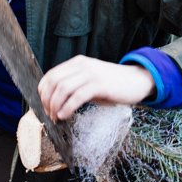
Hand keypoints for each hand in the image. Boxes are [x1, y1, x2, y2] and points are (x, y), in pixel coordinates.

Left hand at [37, 55, 155, 121]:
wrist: (137, 81)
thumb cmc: (112, 85)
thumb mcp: (90, 81)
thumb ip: (74, 86)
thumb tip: (54, 102)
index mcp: (77, 63)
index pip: (50, 75)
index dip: (43, 92)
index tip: (45, 106)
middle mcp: (82, 65)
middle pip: (54, 82)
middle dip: (47, 101)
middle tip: (49, 115)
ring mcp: (91, 74)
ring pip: (63, 88)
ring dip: (55, 106)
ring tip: (57, 118)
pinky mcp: (100, 84)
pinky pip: (77, 96)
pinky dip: (67, 107)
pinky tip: (65, 116)